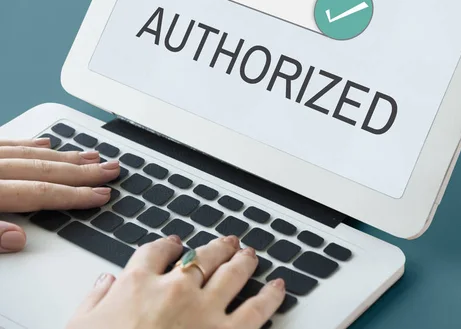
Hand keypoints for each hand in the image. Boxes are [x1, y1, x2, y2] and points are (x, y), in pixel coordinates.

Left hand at [0, 137, 119, 252]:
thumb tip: (18, 239)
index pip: (40, 193)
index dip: (74, 195)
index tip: (101, 195)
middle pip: (44, 170)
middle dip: (82, 172)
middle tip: (110, 170)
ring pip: (31, 154)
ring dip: (65, 157)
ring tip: (91, 157)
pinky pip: (8, 144)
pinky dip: (30, 144)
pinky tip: (46, 144)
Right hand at [68, 235, 285, 328]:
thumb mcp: (79, 326)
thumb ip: (94, 300)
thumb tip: (105, 282)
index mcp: (138, 284)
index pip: (156, 252)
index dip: (169, 245)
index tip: (175, 244)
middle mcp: (175, 289)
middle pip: (201, 256)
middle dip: (217, 247)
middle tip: (227, 242)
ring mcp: (204, 310)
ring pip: (232, 273)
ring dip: (243, 260)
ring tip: (250, 254)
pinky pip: (256, 310)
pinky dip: (270, 296)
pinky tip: (278, 287)